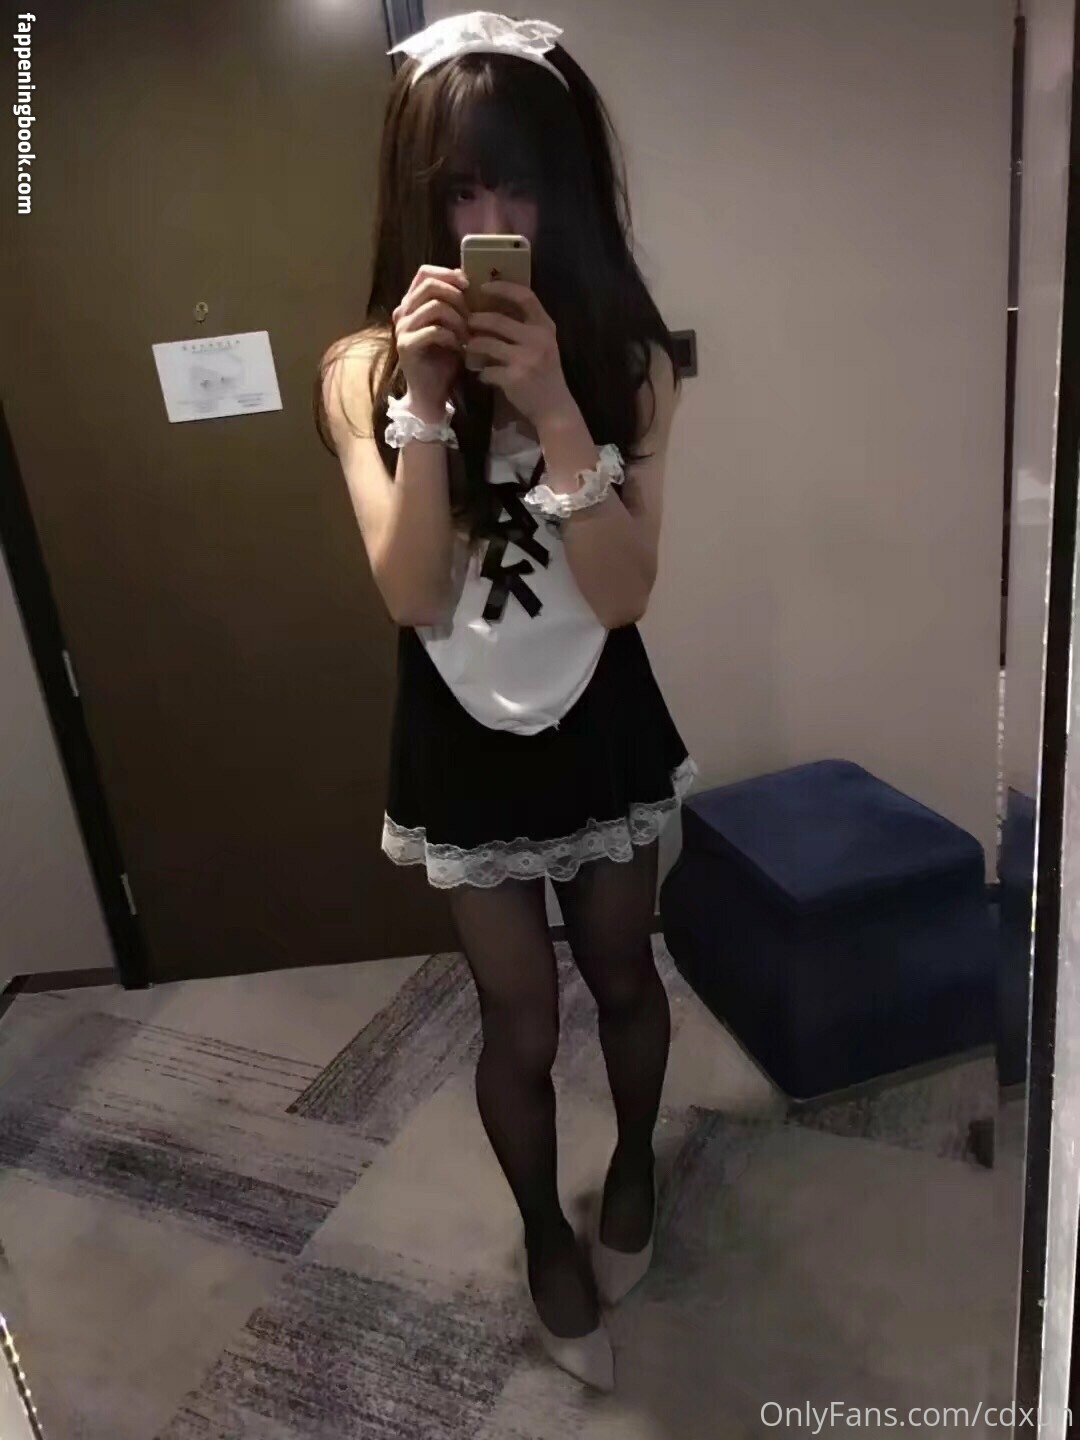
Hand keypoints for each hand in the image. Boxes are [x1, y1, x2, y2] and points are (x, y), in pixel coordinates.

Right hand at [393, 265, 468, 418]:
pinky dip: (453, 338)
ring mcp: (402, 329)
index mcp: (411, 303)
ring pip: (434, 307)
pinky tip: (460, 348)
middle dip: (457, 297)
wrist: (432, 393)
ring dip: (458, 319)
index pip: (424, 273)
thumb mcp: (452, 324)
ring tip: (468, 334)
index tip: (468, 285)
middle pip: (430, 285)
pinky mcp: (406, 346)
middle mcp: (402, 312)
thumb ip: (454, 302)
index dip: (447, 274)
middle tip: (471, 316)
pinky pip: (434, 331)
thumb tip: (465, 277)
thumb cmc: (444, 358)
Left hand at [465, 282, 575, 427]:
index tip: (483, 287)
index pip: (525, 296)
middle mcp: (538, 339)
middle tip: (466, 323)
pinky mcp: (514, 378)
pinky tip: (482, 375)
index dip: (502, 288)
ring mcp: (526, 359)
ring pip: (486, 343)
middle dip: (476, 320)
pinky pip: (486, 369)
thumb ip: (525, 328)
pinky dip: (481, 372)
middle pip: (497, 320)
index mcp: (545, 327)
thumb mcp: (542, 345)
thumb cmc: (545, 375)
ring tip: (468, 348)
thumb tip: (492, 309)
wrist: (554, 409)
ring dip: (472, 346)